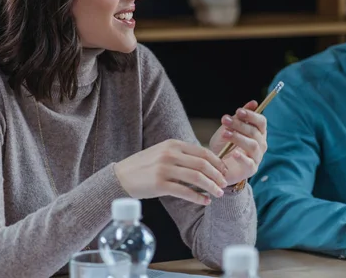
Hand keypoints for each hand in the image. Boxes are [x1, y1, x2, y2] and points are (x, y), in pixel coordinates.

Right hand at [113, 139, 228, 205]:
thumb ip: (181, 154)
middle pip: (202, 164)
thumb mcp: (162, 152)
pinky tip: (205, 202)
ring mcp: (164, 169)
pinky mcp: (160, 184)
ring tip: (219, 193)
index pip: (202, 152)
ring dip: (211, 186)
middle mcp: (170, 154)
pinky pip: (185, 192)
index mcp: (173, 144)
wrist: (120, 177)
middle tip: (224, 184)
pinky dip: (198, 197)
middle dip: (217, 175)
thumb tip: (204, 163)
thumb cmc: (144, 166)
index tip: (224, 171)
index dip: (217, 162)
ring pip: (197, 178)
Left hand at [208, 100, 267, 185]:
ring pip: (253, 145)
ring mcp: (257, 157)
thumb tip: (254, 102)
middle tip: (225, 120)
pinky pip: (249, 162)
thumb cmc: (225, 145)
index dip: (251, 116)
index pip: (261, 122)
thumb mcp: (230, 128)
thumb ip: (240, 117)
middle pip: (255, 132)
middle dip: (239, 124)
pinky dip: (242, 157)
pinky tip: (233, 153)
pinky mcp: (251, 169)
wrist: (216, 165)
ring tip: (225, 134)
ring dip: (238, 137)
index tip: (238, 111)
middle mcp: (260, 144)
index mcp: (258, 133)